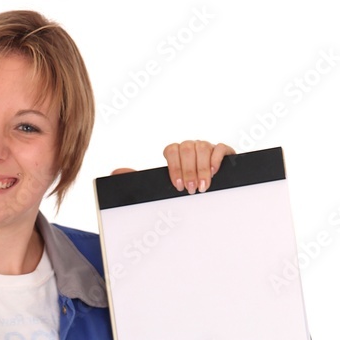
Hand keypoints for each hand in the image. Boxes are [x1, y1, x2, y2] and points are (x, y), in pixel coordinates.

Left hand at [111, 140, 235, 192]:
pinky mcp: (222, 151)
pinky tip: (215, 172)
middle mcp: (190, 147)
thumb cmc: (182, 189)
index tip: (177, 186)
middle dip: (189, 171)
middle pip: (186, 148)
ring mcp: (206, 148)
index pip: (171, 150)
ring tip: (203, 187)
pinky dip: (216, 159)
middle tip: (190, 190)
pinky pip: (220, 147)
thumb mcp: (159, 186)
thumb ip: (138, 179)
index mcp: (175, 153)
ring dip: (202, 168)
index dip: (174, 167)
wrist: (206, 192)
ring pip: (203, 147)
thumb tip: (116, 172)